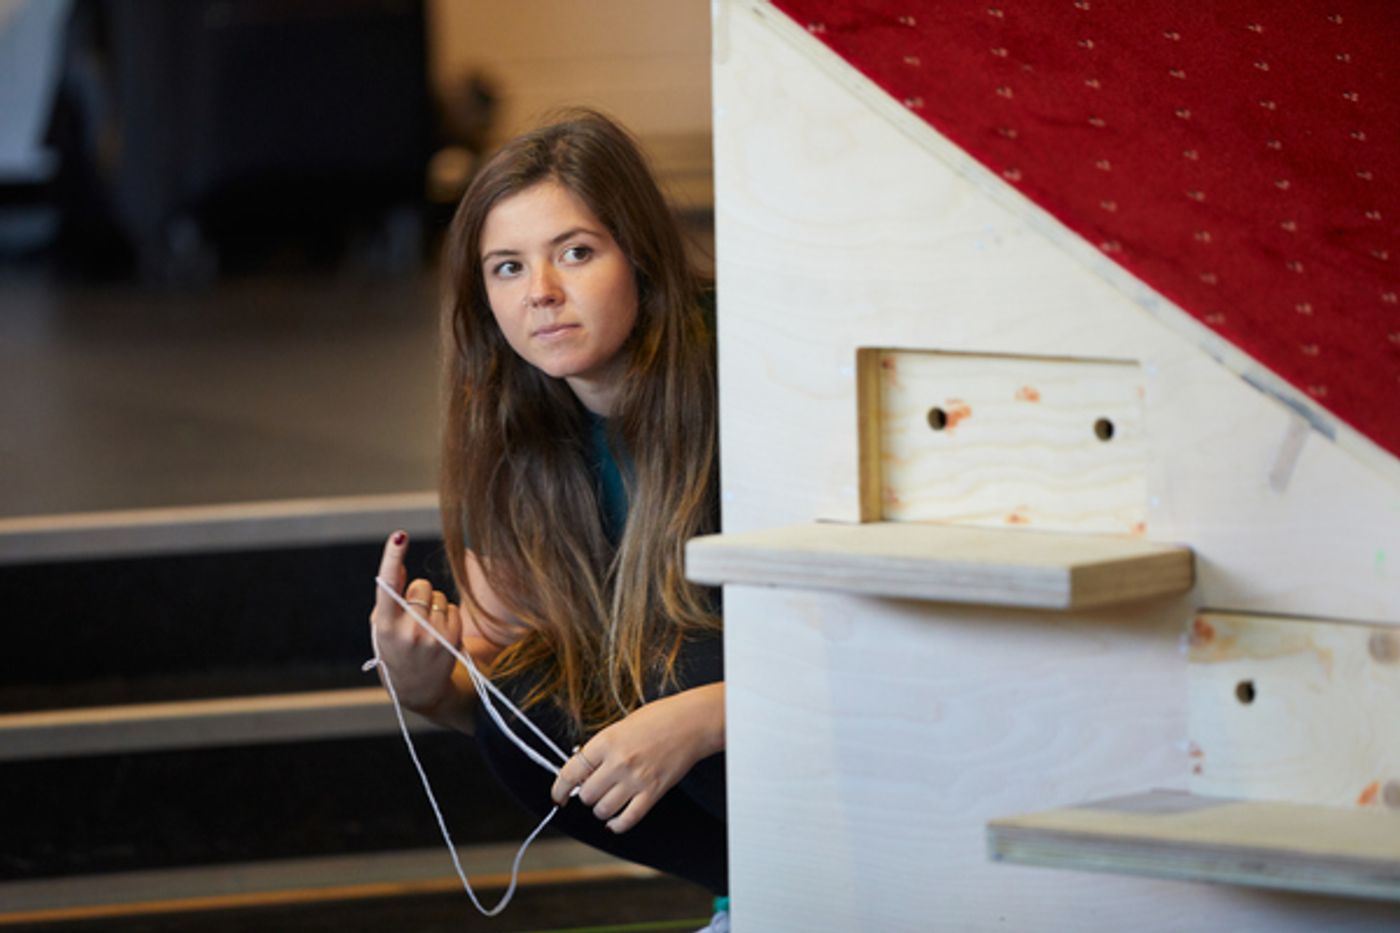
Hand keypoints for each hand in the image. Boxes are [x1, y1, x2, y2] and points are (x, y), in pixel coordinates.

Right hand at [369, 531, 463, 716]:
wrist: (418, 690)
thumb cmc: (394, 652)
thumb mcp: (381, 628)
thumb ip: (388, 596)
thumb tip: (396, 565)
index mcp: (384, 627)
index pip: (387, 586)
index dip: (392, 558)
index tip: (399, 536)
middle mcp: (408, 631)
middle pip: (420, 586)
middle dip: (418, 593)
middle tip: (411, 616)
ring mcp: (432, 636)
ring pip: (438, 596)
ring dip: (433, 606)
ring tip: (425, 630)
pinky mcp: (452, 639)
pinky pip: (452, 607)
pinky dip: (446, 615)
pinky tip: (438, 634)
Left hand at [549, 683, 723, 832]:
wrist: (691, 722)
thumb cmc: (659, 718)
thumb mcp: (621, 726)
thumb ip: (601, 749)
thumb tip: (584, 772)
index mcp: (606, 742)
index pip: (571, 772)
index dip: (559, 789)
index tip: (558, 796)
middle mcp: (618, 763)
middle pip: (587, 795)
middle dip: (587, 796)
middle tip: (593, 790)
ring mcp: (636, 780)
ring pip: (604, 810)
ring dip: (602, 810)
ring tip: (608, 802)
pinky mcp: (653, 792)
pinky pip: (628, 819)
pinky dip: (617, 825)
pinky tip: (616, 821)